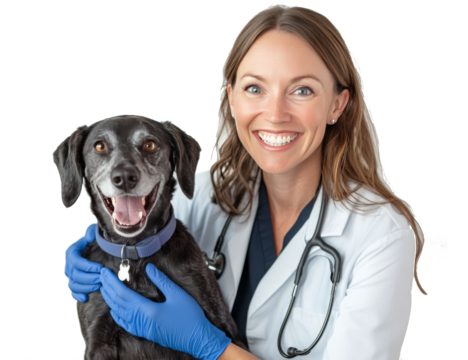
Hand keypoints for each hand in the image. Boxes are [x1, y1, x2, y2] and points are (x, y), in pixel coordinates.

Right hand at [63, 223, 102, 301]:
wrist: (98, 247)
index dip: (87, 266)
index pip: (76, 262)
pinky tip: (86, 297)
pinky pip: (73, 292)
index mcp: (72, 252)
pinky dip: (78, 295)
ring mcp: (71, 275)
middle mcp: (69, 264)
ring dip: (86, 287)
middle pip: (75, 275)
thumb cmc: (97, 238)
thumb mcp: (95, 231)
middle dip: (90, 278)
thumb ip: (91, 231)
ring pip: (73, 285)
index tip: (100, 268)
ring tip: (99, 285)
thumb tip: (89, 237)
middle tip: (102, 278)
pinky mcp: (75, 282)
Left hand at [100, 264, 230, 359]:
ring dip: (111, 301)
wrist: (198, 339)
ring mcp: (142, 329)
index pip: (123, 294)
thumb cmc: (190, 318)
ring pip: (119, 313)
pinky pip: (126, 323)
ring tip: (105, 289)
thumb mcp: (178, 294)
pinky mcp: (146, 333)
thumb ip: (161, 280)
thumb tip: (149, 268)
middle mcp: (141, 321)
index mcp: (148, 311)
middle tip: (101, 277)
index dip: (112, 283)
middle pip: (118, 303)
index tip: (105, 273)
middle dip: (108, 289)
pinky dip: (118, 314)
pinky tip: (116, 310)